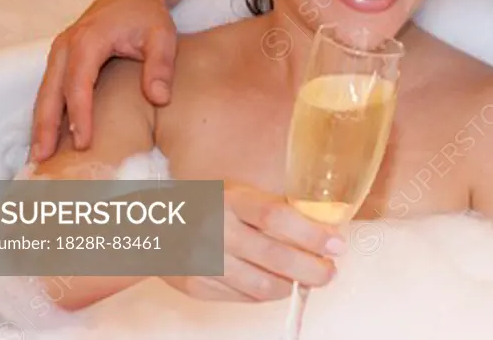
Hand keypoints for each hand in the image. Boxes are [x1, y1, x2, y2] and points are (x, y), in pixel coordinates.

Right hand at [30, 0, 177, 161]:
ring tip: (38, 155)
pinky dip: (47, 111)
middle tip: (42, 159)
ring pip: (45, 92)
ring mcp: (61, 51)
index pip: (79, 84)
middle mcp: (67, 45)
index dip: (79, 115)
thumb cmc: (147, 15)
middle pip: (50, 91)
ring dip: (40, 123)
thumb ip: (161, 66)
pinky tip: (48, 134)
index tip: (83, 142)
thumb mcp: (162, 36)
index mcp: (89, 40)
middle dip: (45, 126)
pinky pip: (50, 87)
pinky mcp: (62, 57)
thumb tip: (158, 98)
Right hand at [163, 182, 345, 301]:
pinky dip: (267, 294)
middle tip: (330, 272)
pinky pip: (245, 298)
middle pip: (274, 256)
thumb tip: (322, 229)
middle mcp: (216, 230)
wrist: (155, 228)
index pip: (276, 216)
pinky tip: (277, 284)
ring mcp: (205, 261)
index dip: (311, 233)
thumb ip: (272, 209)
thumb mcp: (237, 195)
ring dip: (292, 285)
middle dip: (311, 269)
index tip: (337, 244)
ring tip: (307, 280)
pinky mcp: (198, 286)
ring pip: (262, 285)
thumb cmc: (208, 208)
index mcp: (230, 200)